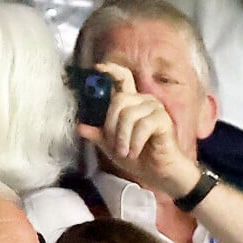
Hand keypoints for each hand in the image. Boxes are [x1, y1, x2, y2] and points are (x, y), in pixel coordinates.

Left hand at [77, 61, 198, 197]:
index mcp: (131, 103)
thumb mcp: (112, 147)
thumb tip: (79, 126)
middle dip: (111, 125)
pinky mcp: (163, 119)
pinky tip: (134, 152)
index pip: (122, 78)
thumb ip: (98, 135)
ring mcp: (154, 108)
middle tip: (114, 146)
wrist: (159, 173)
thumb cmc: (139, 158)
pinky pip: (143, 125)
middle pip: (119, 99)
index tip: (97, 69)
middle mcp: (143, 100)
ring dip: (123, 137)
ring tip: (124, 153)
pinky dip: (135, 141)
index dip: (110, 70)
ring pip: (129, 114)